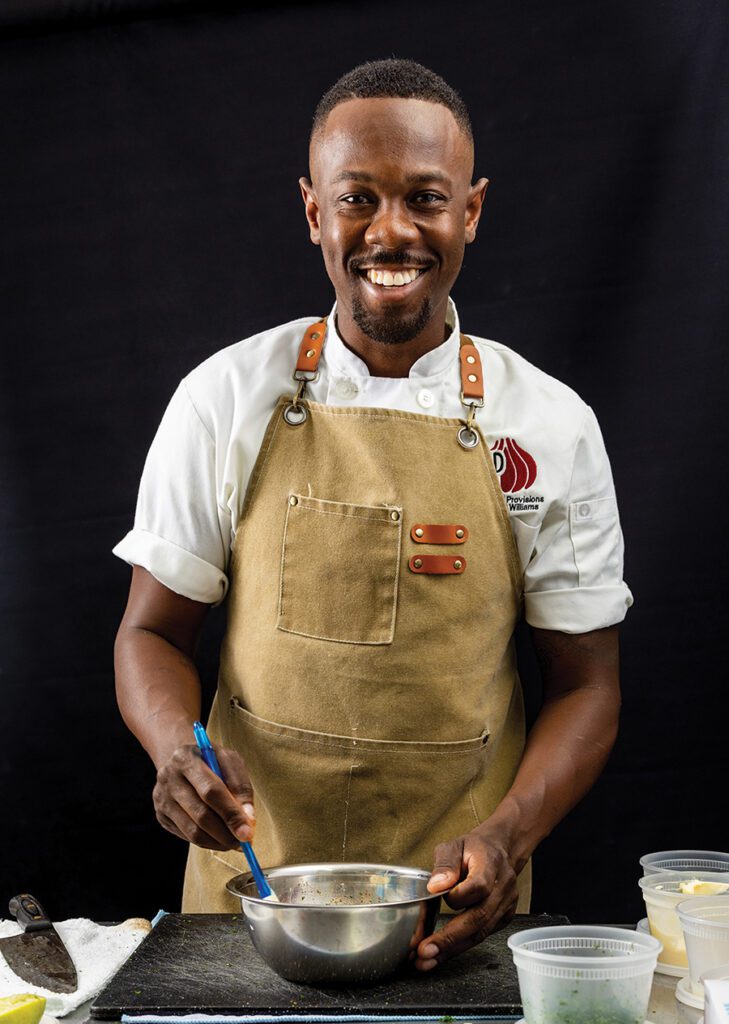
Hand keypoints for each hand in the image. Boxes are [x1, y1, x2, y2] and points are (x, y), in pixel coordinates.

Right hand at [153, 743, 255, 850]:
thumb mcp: (230, 761)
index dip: (231, 814)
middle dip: (226, 833)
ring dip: (218, 842)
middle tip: (244, 842)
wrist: (182, 760)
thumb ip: (241, 787)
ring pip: (193, 831)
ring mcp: (162, 799)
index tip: (248, 833)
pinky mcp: (161, 816)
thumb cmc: (211, 761)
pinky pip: (187, 837)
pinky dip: (207, 842)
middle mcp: (169, 778)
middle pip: (201, 814)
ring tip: (234, 842)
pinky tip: (219, 838)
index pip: (211, 791)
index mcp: (186, 759)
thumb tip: (248, 819)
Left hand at [415, 827, 518, 970]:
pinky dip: (460, 946)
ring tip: (426, 961)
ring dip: (452, 949)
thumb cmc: (473, 848)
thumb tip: (435, 886)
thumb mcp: (454, 845)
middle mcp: (503, 886)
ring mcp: (507, 904)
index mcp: (491, 864)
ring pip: (480, 932)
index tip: (437, 896)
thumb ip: (444, 864)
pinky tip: (441, 954)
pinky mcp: (504, 917)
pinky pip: (482, 935)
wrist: (500, 850)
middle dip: (450, 938)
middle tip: (424, 951)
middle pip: (479, 917)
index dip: (458, 896)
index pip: (479, 886)